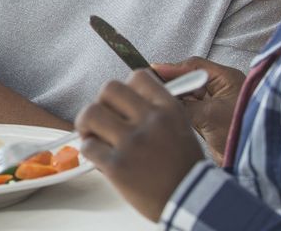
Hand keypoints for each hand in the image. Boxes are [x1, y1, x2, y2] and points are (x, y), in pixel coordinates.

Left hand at [75, 70, 204, 220]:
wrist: (194, 204)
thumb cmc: (183, 169)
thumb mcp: (181, 129)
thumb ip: (154, 111)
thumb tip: (122, 101)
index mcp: (169, 110)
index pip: (138, 76)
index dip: (125, 88)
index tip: (121, 102)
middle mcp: (151, 121)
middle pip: (109, 89)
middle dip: (101, 102)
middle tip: (102, 118)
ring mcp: (133, 143)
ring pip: (91, 112)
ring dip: (86, 124)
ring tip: (93, 135)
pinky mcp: (117, 166)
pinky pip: (87, 146)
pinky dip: (88, 150)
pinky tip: (98, 157)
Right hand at [153, 57, 244, 161]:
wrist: (254, 162)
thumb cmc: (242, 134)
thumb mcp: (209, 116)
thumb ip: (184, 105)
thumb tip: (164, 97)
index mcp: (227, 80)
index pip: (195, 66)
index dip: (173, 69)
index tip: (154, 70)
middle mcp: (222, 89)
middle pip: (190, 80)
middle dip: (172, 84)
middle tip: (152, 87)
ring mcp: (217, 104)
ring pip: (189, 95)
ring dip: (175, 98)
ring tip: (158, 101)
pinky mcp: (212, 119)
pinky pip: (191, 109)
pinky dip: (180, 110)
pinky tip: (169, 113)